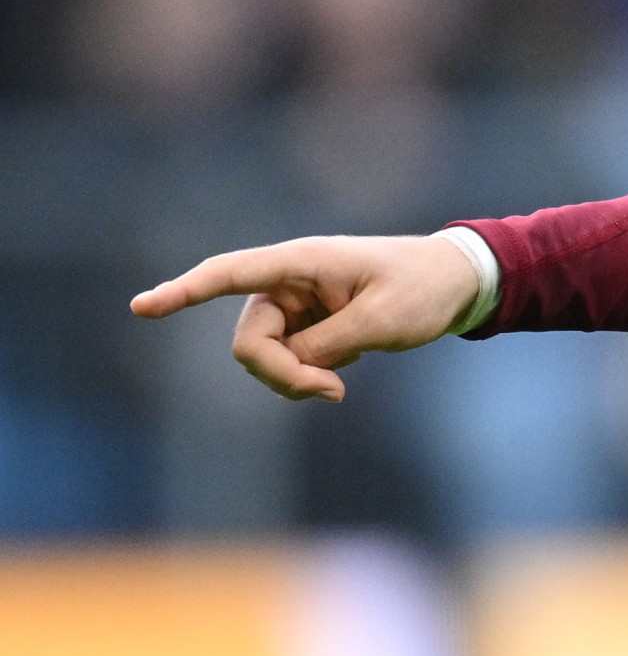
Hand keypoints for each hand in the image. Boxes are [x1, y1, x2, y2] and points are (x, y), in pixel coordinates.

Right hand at [130, 234, 480, 402]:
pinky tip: (347, 365)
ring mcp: (296, 303)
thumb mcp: (379, 323)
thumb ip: (326, 347)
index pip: (229, 274)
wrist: (456, 283)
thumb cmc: (423, 289)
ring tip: (341, 384)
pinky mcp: (307, 323)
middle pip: (250, 340)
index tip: (142, 308)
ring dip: (295, 378)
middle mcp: (289, 280)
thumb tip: (289, 368)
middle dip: (280, 374)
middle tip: (332, 393)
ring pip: (265, 355)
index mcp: (302, 262)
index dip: (184, 293)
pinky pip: (288, 359)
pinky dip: (309, 373)